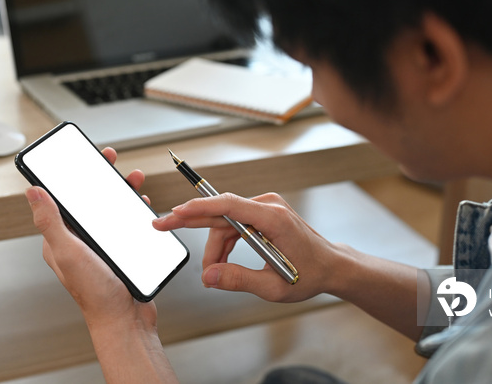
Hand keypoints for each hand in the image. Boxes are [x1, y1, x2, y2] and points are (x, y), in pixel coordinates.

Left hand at [25, 147, 156, 330]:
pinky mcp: (121, 252)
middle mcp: (80, 241)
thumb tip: (32, 192)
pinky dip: (134, 212)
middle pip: (89, 201)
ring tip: (134, 181)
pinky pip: (126, 225)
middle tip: (110, 160)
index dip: (72, 175)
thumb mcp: (68, 251)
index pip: (63, 200)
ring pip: (111, 211)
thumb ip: (50, 221)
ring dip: (121, 192)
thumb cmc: (95, 293)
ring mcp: (101, 247)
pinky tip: (143, 208)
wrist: (124, 320)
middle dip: (101, 178)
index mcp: (62, 239)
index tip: (82, 158)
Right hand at [153, 192, 342, 302]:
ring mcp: (267, 207)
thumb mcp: (274, 287)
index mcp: (273, 218)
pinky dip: (225, 242)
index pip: (229, 205)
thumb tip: (208, 277)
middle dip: (191, 222)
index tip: (175, 211)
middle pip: (221, 212)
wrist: (331, 266)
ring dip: (214, 246)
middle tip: (161, 226)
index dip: (199, 207)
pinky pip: (235, 223)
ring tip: (211, 273)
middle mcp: (269, 206)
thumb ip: (239, 280)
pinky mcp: (264, 213)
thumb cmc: (310, 275)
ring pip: (225, 221)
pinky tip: (221, 262)